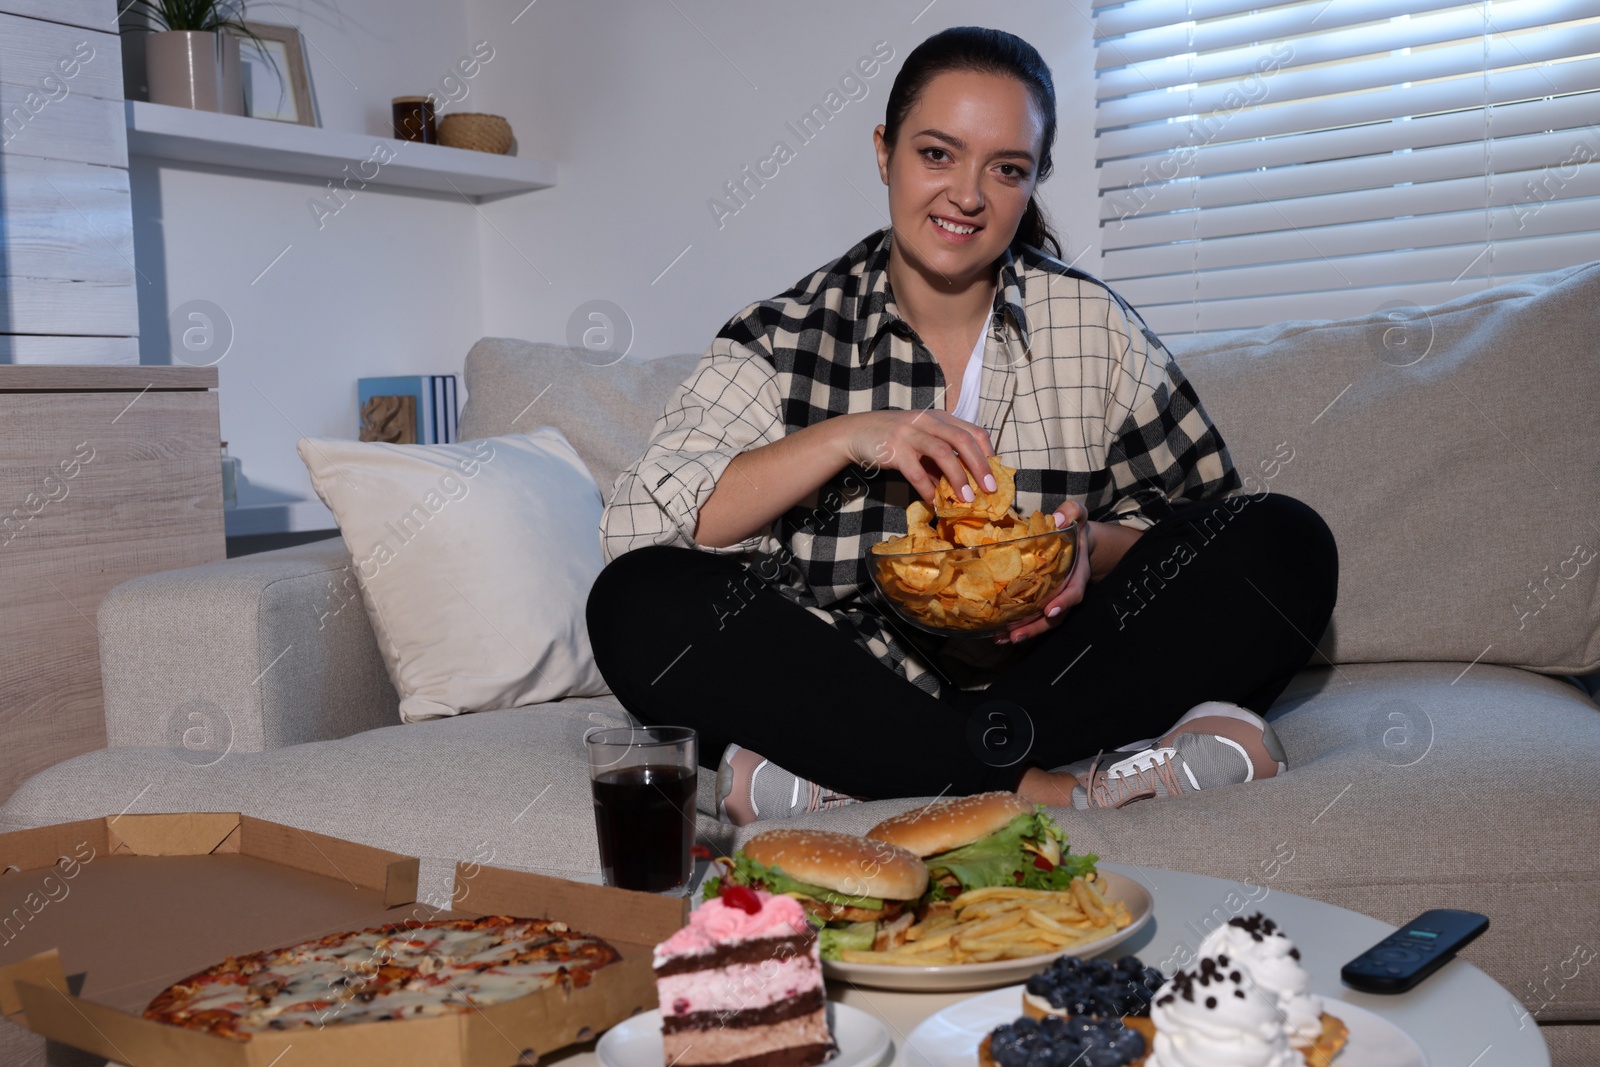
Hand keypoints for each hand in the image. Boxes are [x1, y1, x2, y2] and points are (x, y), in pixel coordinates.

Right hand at [839, 409, 996, 502]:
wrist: (857, 432)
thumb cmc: (895, 438)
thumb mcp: (922, 442)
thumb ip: (941, 461)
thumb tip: (964, 488)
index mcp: (940, 418)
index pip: (973, 431)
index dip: (988, 453)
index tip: (996, 475)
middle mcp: (928, 421)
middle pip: (963, 440)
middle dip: (980, 466)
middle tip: (990, 489)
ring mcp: (910, 433)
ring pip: (943, 453)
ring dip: (958, 479)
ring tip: (967, 499)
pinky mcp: (894, 449)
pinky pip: (917, 472)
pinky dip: (928, 490)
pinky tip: (934, 503)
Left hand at [998, 500, 1091, 643]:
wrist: (1076, 539)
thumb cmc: (1073, 526)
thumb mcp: (1076, 514)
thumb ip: (1072, 512)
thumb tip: (1058, 518)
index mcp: (1076, 573)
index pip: (1074, 591)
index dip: (1063, 602)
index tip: (1051, 610)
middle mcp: (1064, 590)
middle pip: (1054, 615)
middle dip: (1035, 627)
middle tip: (1015, 636)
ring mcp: (1052, 597)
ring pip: (1041, 621)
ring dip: (1022, 631)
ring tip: (1000, 638)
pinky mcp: (1039, 599)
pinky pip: (1031, 616)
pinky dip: (1016, 625)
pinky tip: (996, 632)